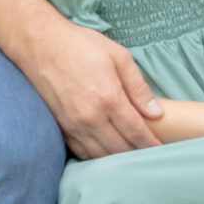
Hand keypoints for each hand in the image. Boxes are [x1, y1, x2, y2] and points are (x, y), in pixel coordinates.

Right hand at [28, 21, 160, 158]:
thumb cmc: (81, 45)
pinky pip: (81, 151)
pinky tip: (106, 151)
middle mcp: (90, 117)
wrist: (41, 44)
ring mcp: (73, 125)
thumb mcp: (119, 56)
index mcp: (109, 98)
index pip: (136, 132)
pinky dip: (96, 156)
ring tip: (131, 155)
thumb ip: (138, 87)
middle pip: (120, 148)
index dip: (151, 144)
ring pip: (100, 155)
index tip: (162, 148)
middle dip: (138, 154)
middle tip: (151, 154)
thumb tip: (156, 113)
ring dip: (118, 159)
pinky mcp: (60, 126)